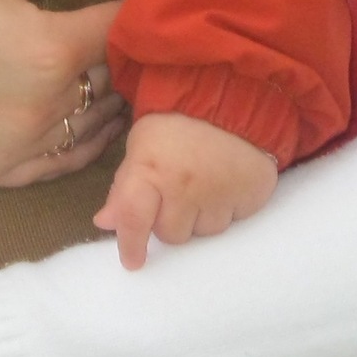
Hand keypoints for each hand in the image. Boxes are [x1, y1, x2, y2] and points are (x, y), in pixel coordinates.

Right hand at [0, 0, 127, 187]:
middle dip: (124, 52)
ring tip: (109, 69)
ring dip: (106, 97)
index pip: (124, 27)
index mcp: (51, 50)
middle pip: (115, 79)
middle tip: (129, 30)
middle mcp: (45, 109)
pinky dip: (77, 140)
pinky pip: (60, 165)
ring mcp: (19, 150)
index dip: (141, 7)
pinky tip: (82, 117)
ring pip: (95, 126)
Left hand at [94, 112, 278, 269]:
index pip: (134, 220)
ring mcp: (220, 194)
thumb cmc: (177, 117)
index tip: (133, 262)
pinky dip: (228, 207)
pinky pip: (234, 220)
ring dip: (200, 216)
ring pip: (204, 232)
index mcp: (151, 170)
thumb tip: (105, 224)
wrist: (233, 94)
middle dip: (170, 220)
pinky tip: (226, 182)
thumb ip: (124, 186)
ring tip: (204, 183)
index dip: (130, 245)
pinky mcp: (251, 196)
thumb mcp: (141, 143)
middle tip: (176, 193)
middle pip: (172, 234)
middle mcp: (184, 188)